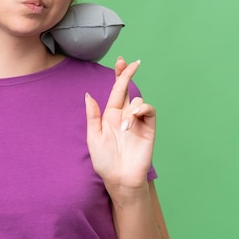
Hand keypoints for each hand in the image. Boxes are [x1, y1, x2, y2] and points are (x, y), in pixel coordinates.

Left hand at [85, 58, 155, 195]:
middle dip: (129, 74)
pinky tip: (133, 119)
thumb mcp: (93, 136)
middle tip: (132, 62)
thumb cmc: (104, 161)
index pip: (116, 90)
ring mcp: (137, 121)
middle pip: (128, 89)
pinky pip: (149, 110)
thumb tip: (89, 95)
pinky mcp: (148, 128)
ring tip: (123, 127)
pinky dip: (141, 109)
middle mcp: (124, 115)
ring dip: (130, 108)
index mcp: (110, 115)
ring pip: (137, 100)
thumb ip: (93, 115)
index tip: (121, 60)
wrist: (120, 178)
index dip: (119, 75)